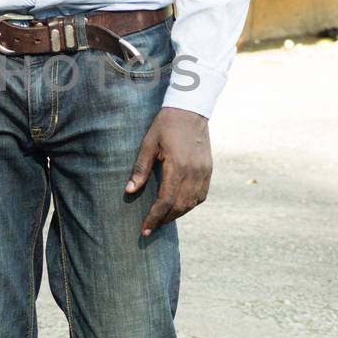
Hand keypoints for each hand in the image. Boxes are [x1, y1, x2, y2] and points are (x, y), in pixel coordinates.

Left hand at [125, 107, 211, 236]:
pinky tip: (179, 207)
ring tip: (162, 219)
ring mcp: (204, 172)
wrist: (190, 109)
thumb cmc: (165, 124)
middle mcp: (193, 172)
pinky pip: (201, 195)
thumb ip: (140, 169)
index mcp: (177, 166)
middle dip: (164, 220)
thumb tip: (129, 191)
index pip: (165, 201)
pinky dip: (190, 205)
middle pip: (179, 206)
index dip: (154, 217)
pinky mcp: (208, 170)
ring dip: (176, 214)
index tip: (144, 229)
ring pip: (192, 203)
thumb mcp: (148, 143)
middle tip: (150, 228)